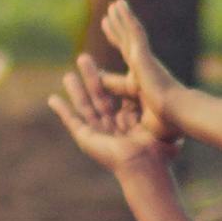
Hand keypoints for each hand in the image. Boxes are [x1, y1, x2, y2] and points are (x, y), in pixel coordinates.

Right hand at [46, 48, 173, 181]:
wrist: (142, 162)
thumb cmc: (156, 149)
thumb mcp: (159, 122)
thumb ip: (159, 111)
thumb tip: (169, 99)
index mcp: (128, 125)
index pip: (117, 98)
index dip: (110, 82)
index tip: (107, 67)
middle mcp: (111, 129)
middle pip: (98, 97)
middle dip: (91, 77)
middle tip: (84, 58)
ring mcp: (98, 134)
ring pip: (83, 106)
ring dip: (75, 90)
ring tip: (67, 74)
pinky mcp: (86, 139)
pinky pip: (71, 122)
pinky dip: (61, 111)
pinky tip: (52, 99)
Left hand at [97, 0, 186, 138]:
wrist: (179, 114)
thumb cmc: (165, 122)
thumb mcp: (140, 117)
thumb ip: (129, 110)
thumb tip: (120, 109)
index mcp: (143, 81)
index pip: (129, 63)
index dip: (121, 54)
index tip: (115, 52)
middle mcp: (144, 67)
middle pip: (127, 44)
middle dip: (119, 31)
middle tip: (111, 17)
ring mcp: (144, 59)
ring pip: (130, 33)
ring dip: (122, 18)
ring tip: (114, 5)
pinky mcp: (143, 54)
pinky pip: (133, 31)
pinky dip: (126, 17)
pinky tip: (118, 5)